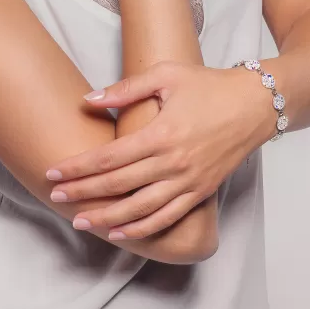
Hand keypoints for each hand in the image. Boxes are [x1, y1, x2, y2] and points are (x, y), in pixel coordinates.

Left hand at [44, 61, 271, 238]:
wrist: (256, 104)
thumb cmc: (208, 84)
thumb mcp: (166, 75)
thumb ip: (126, 88)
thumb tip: (89, 99)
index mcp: (161, 134)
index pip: (109, 158)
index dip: (78, 168)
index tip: (53, 173)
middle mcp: (173, 163)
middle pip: (118, 186)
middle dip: (83, 194)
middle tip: (55, 198)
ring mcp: (188, 181)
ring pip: (140, 210)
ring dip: (107, 219)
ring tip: (80, 222)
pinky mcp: (200, 192)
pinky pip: (166, 217)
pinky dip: (141, 230)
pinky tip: (120, 233)